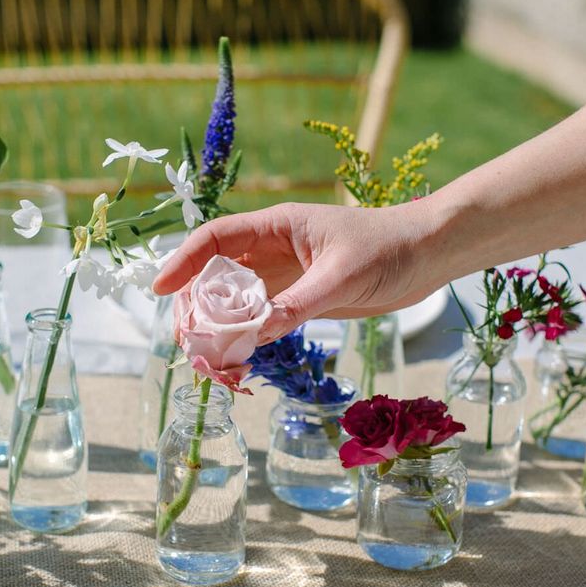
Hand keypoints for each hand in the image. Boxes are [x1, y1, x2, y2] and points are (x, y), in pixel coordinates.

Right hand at [153, 201, 446, 342]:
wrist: (426, 255)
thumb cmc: (389, 247)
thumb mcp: (343, 275)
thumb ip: (299, 302)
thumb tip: (253, 335)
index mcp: (277, 226)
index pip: (216, 238)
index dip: (183, 261)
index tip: (159, 290)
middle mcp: (274, 250)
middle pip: (216, 275)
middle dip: (196, 305)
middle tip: (190, 342)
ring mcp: (286, 276)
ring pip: (236, 301)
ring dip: (218, 328)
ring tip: (211, 360)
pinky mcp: (300, 299)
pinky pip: (262, 319)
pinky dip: (246, 338)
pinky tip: (240, 359)